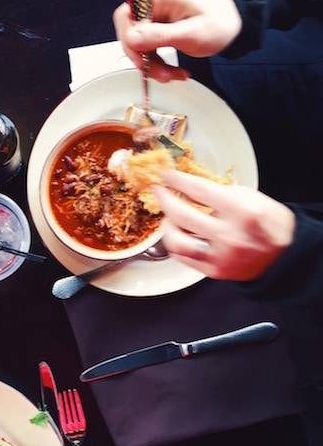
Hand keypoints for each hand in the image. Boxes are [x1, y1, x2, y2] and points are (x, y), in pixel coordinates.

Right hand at [113, 0, 242, 81]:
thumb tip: (131, 39)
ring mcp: (154, 14)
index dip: (130, 41)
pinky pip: (147, 48)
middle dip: (143, 58)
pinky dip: (157, 63)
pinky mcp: (156, 27)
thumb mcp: (191, 33)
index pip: (126, 16)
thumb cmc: (219, 21)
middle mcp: (152, 1)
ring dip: (151, 65)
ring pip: (137, 45)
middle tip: (161, 74)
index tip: (142, 60)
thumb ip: (160, 36)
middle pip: (130, 32)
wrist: (232, 22)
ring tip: (172, 75)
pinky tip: (172, 71)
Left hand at [154, 170, 295, 280]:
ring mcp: (219, 255)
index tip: (166, 175)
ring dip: (167, 225)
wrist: (285, 255)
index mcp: (240, 210)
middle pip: (182, 214)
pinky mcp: (214, 270)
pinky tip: (176, 234)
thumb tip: (190, 186)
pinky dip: (176, 244)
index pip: (199, 190)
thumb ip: (220, 192)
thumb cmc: (269, 223)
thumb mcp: (251, 197)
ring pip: (176, 240)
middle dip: (165, 199)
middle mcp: (228, 234)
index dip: (178, 180)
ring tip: (169, 217)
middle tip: (159, 192)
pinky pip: (183, 257)